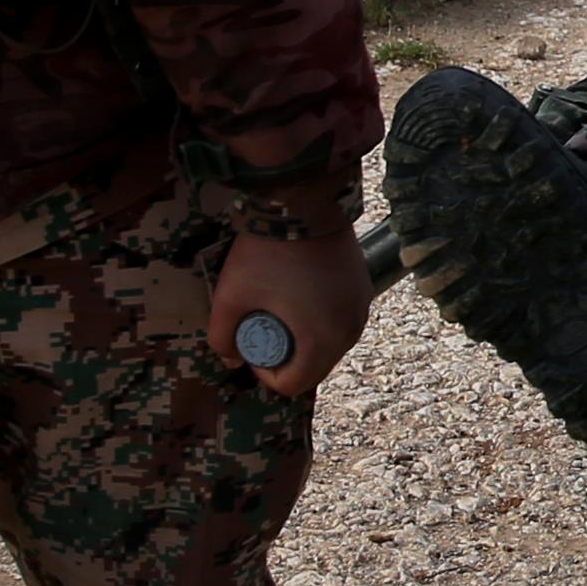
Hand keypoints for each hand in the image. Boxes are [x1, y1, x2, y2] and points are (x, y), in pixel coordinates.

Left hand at [209, 202, 369, 402]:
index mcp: (321, 340)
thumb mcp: (231, 295)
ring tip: (284, 309)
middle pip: (315, 367)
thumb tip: (228, 358)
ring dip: (307, 338)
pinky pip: (342, 320)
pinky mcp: (364, 288)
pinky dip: (323, 318)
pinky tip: (303, 294)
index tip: (252, 344)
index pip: (293, 384)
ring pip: (331, 344)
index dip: (266, 373)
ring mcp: (361, 308)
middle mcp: (349, 331)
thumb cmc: (267, 253)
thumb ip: (222, 335)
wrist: (304, 201)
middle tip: (265, 327)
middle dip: (288, 357)